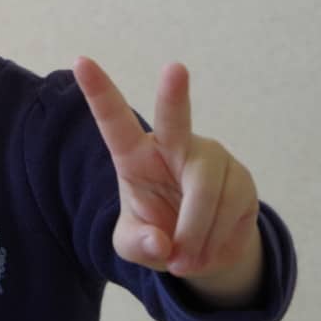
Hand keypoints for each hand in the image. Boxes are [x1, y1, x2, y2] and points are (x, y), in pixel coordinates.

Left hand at [72, 57, 260, 280]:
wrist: (202, 249)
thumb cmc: (157, 234)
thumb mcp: (133, 246)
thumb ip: (137, 246)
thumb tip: (161, 244)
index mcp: (134, 156)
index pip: (113, 120)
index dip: (97, 91)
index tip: (80, 61)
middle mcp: (173, 146)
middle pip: (175, 120)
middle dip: (174, 95)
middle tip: (174, 69)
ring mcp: (210, 157)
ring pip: (204, 192)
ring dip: (194, 235)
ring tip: (185, 259)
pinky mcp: (240, 177)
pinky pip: (230, 210)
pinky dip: (214, 241)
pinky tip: (207, 249)